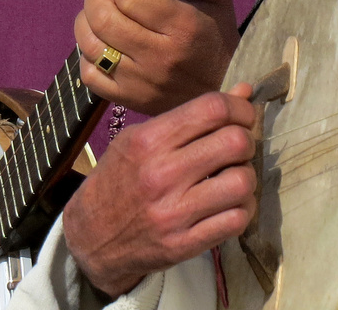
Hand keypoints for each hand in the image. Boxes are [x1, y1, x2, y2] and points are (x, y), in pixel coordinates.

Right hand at [63, 85, 257, 296]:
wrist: (90, 237)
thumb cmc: (118, 180)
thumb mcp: (141, 138)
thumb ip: (192, 116)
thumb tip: (244, 92)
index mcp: (149, 141)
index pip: (212, 109)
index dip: (239, 108)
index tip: (243, 116)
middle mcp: (162, 174)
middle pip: (235, 142)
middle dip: (246, 141)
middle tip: (238, 149)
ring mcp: (173, 212)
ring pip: (242, 182)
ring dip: (247, 177)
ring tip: (234, 177)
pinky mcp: (183, 245)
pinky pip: (236, 220)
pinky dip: (243, 209)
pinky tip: (230, 205)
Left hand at [74, 0, 240, 115]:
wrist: (222, 91)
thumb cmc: (217, 37)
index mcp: (182, 25)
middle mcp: (159, 55)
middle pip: (104, 20)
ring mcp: (140, 81)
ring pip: (91, 46)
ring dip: (85, 23)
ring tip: (98, 17)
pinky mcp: (127, 99)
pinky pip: (88, 75)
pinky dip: (86, 55)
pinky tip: (101, 46)